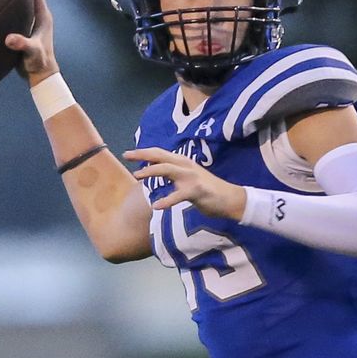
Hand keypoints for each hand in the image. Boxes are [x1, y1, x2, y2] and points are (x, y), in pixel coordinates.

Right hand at [5, 0, 58, 84]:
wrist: (40, 75)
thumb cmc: (39, 63)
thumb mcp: (31, 52)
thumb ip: (22, 45)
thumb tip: (9, 39)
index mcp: (44, 19)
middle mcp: (39, 20)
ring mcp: (32, 27)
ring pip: (23, 7)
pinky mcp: (25, 34)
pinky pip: (16, 17)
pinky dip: (8, 11)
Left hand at [125, 147, 246, 219]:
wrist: (230, 198)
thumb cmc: (207, 189)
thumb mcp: (188, 177)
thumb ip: (173, 173)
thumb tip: (154, 170)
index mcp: (182, 162)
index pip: (159, 153)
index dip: (143, 152)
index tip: (128, 153)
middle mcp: (185, 165)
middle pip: (160, 156)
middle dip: (142, 154)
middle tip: (126, 155)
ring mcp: (191, 177)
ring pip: (167, 169)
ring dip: (151, 171)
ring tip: (137, 176)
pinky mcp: (197, 190)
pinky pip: (178, 195)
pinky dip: (167, 201)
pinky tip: (157, 206)